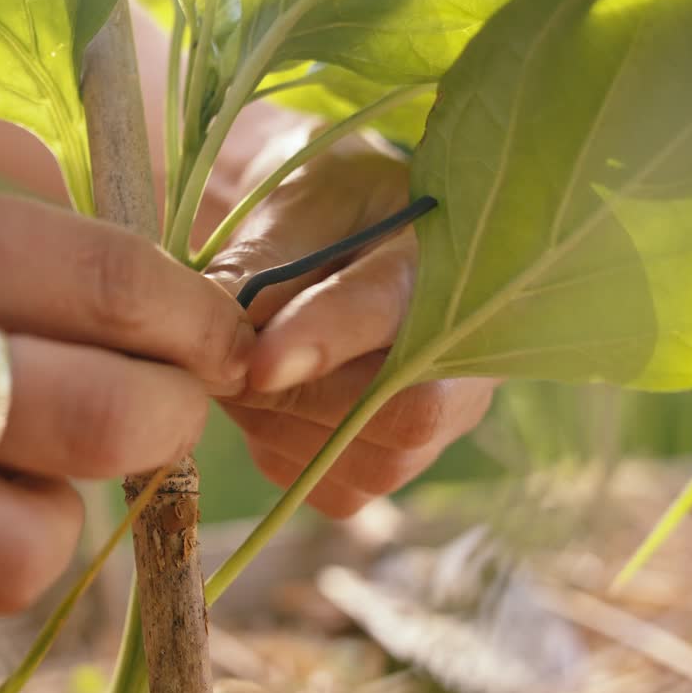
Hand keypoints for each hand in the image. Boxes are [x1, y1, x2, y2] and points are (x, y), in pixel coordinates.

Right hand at [0, 131, 252, 662]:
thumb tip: (161, 327)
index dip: (196, 321)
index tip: (222, 341)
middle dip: (167, 422)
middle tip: (158, 411)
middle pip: (91, 422)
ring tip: (22, 482)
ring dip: (57, 524)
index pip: (103, 284)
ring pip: (18, 555)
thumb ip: (12, 251)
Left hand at [205, 124, 497, 517]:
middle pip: (393, 411)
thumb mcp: (296, 202)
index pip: (392, 309)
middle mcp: (468, 351)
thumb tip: (223, 330)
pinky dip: (280, 449)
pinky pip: (333, 490)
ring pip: (361, 461)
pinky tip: (267, 400)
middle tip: (225, 352)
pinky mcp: (396, 465)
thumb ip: (262, 260)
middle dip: (291, 391)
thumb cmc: (326, 210)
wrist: (353, 238)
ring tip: (245, 363)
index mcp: (446, 256)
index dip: (325, 337)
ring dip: (277, 421)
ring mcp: (445, 418)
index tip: (259, 363)